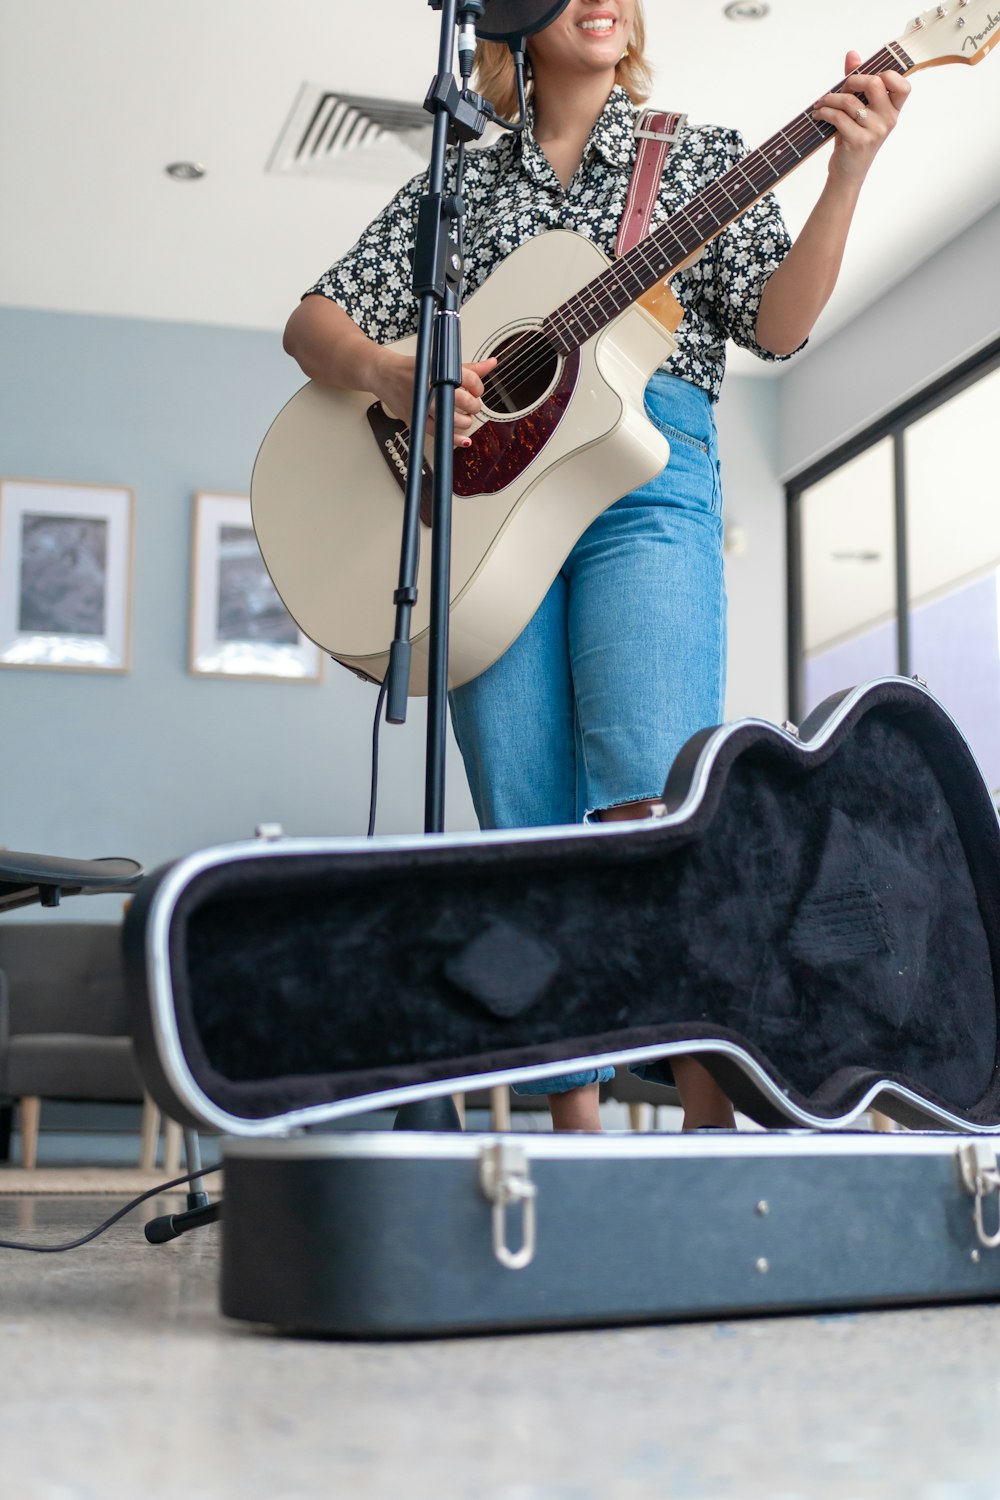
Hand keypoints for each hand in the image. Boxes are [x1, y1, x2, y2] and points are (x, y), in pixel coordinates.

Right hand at [370, 349, 497, 447]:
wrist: (384, 374)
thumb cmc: (412, 369)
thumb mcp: (439, 364)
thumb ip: (468, 367)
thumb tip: (491, 364)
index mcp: (437, 370)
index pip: (468, 379)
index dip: (478, 386)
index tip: (477, 389)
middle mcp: (429, 388)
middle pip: (463, 400)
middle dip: (473, 405)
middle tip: (472, 404)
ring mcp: (422, 405)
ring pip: (453, 420)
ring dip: (465, 421)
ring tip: (465, 417)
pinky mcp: (415, 419)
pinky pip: (438, 434)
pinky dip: (453, 439)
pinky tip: (463, 440)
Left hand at [812, 51, 910, 187]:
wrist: (847, 174)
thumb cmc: (853, 139)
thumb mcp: (859, 111)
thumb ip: (857, 84)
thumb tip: (852, 55)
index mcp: (893, 111)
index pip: (902, 85)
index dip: (887, 75)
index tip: (866, 79)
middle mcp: (888, 120)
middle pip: (875, 83)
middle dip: (852, 81)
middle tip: (840, 89)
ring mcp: (875, 131)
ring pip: (850, 101)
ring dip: (830, 99)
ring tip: (820, 104)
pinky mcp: (858, 141)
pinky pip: (838, 117)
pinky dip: (824, 112)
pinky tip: (818, 114)